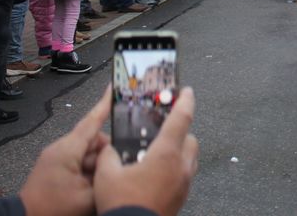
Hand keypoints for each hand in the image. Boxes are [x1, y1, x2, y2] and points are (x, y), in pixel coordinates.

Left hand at [19, 85, 113, 215]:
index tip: (115, 88)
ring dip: (97, 167)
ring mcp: (56, 159)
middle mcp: (61, 149)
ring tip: (98, 188)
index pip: (92, 121)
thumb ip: (106, 176)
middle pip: (94, 141)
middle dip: (106, 155)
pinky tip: (91, 189)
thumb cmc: (51, 210)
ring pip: (88, 155)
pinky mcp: (54, 170)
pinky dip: (88, 173)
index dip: (105, 104)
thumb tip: (116, 164)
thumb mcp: (88, 196)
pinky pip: (78, 164)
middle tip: (113, 173)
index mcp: (67, 150)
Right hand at [94, 87, 197, 215]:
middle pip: (190, 138)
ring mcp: (184, 183)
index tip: (187, 91)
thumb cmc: (123, 204)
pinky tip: (157, 173)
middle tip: (164, 128)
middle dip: (180, 131)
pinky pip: (185, 175)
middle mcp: (181, 166)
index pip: (182, 118)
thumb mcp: (106, 175)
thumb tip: (109, 149)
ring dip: (180, 150)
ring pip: (190, 157)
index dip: (185, 101)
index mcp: (166, 153)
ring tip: (159, 152)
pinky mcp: (182, 196)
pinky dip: (176, 168)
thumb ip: (108, 155)